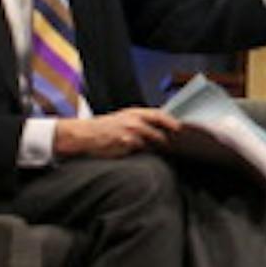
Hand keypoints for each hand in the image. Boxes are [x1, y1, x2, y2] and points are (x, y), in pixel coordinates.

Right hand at [53, 108, 179, 157]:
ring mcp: (130, 133)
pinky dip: (143, 152)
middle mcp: (134, 121)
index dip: (171, 121)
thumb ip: (141, 120)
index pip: (159, 114)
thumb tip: (160, 125)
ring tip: (159, 150)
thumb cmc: (105, 127)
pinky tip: (141, 154)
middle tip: (175, 144)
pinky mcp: (125, 145)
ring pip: (151, 142)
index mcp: (135, 112)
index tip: (179, 128)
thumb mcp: (124, 117)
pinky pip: (140, 151)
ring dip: (156, 147)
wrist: (85, 135)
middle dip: (167, 138)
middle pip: (159, 131)